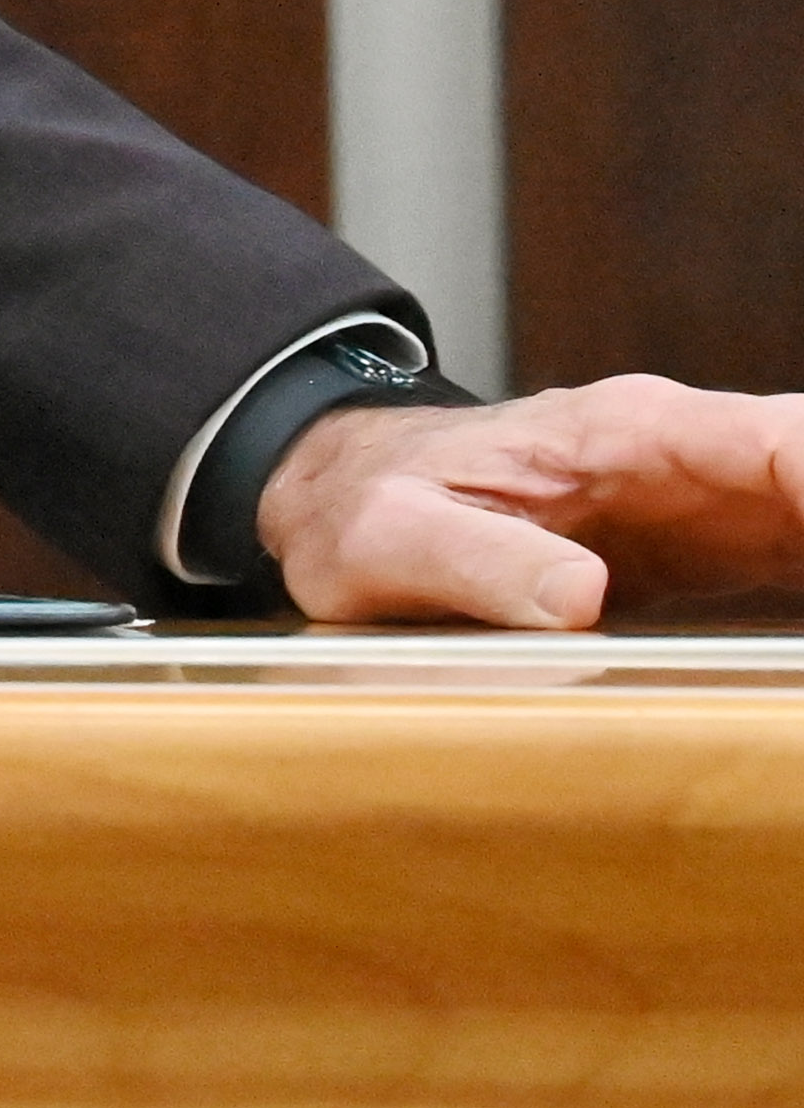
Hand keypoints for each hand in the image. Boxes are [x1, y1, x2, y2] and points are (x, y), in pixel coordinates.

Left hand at [259, 378, 803, 626]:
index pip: (773, 440)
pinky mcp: (727, 551)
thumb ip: (478, 562)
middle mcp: (694, 455)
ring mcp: (720, 499)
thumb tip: (576, 597)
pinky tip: (798, 674)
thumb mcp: (391, 538)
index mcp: (629, 433)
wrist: (349, 495)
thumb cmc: (368, 507)